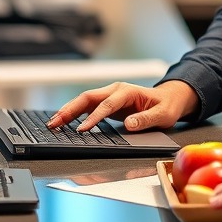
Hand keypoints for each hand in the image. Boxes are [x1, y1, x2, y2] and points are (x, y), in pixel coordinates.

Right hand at [46, 79, 198, 131]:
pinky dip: (74, 113)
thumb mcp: (163, 115)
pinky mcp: (107, 103)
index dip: (94, 118)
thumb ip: (146, 119)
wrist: (169, 98)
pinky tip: (63, 122)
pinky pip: (87, 106)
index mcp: (127, 91)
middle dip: (70, 110)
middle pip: (87, 97)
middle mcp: (115, 90)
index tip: (82, 130)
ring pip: (83, 100)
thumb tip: (130, 124)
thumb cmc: (166, 106)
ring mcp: (110, 95)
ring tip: (52, 123)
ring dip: (67, 111)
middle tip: (54, 123)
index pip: (106, 105)